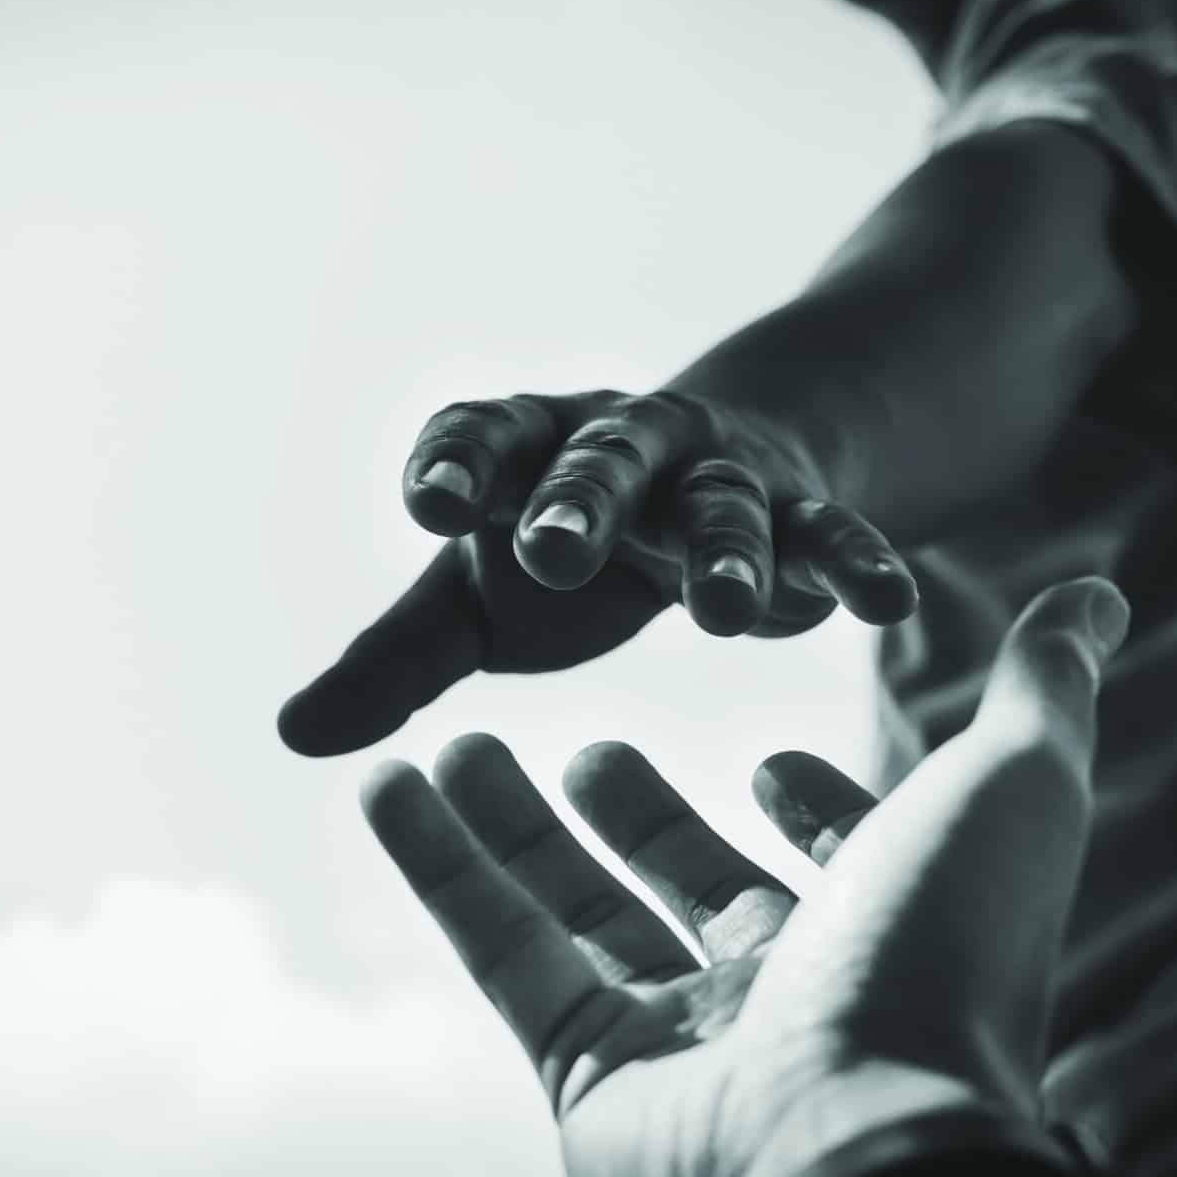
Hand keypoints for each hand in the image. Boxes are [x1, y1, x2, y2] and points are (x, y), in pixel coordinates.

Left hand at [279, 389, 918, 755]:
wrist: (715, 468)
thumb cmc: (566, 544)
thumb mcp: (477, 600)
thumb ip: (394, 662)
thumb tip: (291, 738)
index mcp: (525, 455)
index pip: (483, 439)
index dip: (456, 462)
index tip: (428, 502)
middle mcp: (620, 449)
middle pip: (599, 462)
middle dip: (579, 501)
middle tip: (550, 550)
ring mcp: (716, 475)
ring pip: (724, 502)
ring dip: (727, 549)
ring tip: (726, 614)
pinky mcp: (798, 510)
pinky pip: (828, 534)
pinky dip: (854, 560)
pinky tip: (886, 599)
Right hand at [362, 577, 1128, 1176]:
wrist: (851, 1145)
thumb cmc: (944, 959)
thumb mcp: (1012, 789)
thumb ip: (1043, 689)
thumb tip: (1102, 590)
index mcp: (892, 931)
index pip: (845, 864)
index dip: (815, 812)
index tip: (766, 760)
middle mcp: (791, 993)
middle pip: (699, 888)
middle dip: (645, 819)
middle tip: (593, 749)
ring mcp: (683, 1042)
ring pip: (581, 915)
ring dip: (516, 828)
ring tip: (459, 740)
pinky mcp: (586, 1076)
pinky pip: (503, 952)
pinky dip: (441, 866)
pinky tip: (389, 781)